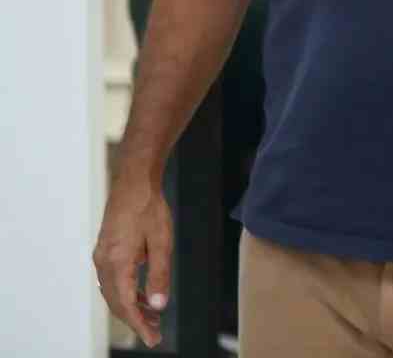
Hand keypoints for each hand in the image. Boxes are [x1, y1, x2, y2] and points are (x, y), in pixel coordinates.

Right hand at [94, 175, 172, 347]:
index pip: (126, 304)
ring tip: (152, 317)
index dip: (139, 324)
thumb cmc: (149, 208)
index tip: (152, 338)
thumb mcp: (162, 243)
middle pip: (116, 302)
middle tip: (154, 333)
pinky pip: (113, 281)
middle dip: (135, 320)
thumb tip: (159, 305)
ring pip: (113, 293)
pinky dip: (126, 293)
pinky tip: (142, 296)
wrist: (134, 183)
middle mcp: (104, 262)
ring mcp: (102, 257)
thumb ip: (160, 275)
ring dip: (131, 307)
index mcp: (117, 262)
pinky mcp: (105, 251)